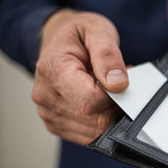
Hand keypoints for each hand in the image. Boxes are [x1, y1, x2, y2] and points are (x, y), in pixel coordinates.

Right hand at [32, 9, 127, 144]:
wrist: (61, 40)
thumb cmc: (78, 35)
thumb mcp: (98, 30)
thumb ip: (108, 55)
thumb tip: (118, 84)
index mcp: (53, 70)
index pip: (91, 100)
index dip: (116, 94)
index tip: (122, 79)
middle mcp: (45, 96)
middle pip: (95, 119)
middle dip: (116, 105)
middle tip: (118, 84)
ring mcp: (49, 114)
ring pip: (94, 131)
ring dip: (110, 114)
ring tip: (107, 90)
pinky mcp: (56, 125)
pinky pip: (89, 136)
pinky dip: (102, 122)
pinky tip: (99, 102)